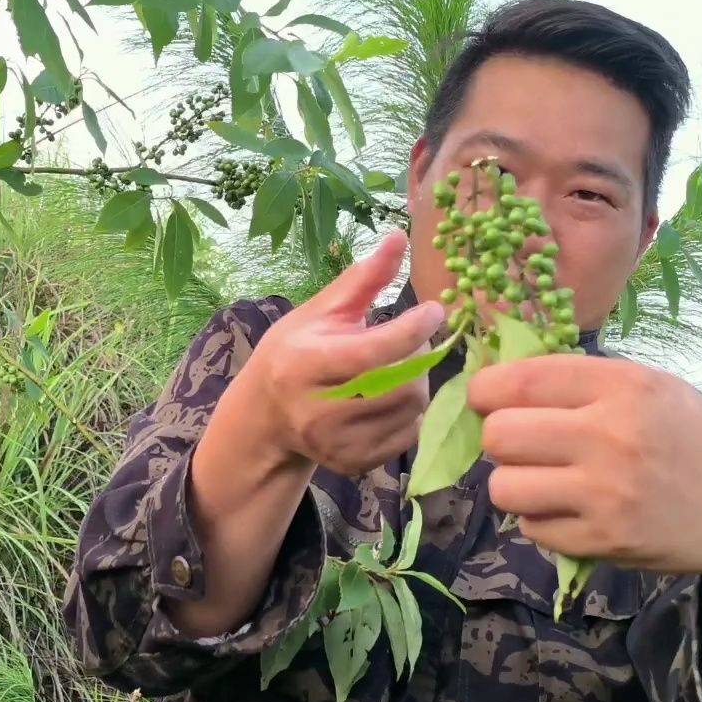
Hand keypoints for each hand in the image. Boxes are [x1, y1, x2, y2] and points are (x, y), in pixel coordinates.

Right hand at [234, 229, 445, 477]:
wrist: (266, 414)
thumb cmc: (294, 352)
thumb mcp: (320, 312)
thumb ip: (363, 279)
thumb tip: (399, 237)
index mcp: (307, 365)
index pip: (375, 351)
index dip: (414, 329)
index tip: (435, 310)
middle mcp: (319, 410)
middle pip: (402, 385)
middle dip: (419, 357)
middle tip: (414, 341)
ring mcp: (336, 443)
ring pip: (410, 412)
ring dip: (419, 383)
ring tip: (402, 367)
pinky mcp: (352, 463)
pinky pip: (407, 437)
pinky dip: (411, 414)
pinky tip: (393, 396)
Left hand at [467, 355, 701, 582]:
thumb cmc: (689, 437)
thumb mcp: (648, 387)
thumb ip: (579, 381)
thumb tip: (496, 383)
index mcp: (623, 385)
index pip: (520, 381)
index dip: (486, 390)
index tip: (487, 399)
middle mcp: (613, 435)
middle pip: (498, 436)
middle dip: (499, 440)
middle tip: (522, 445)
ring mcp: (608, 493)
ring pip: (503, 487)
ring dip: (514, 484)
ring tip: (543, 479)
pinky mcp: (606, 540)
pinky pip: (532, 528)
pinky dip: (541, 520)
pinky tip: (572, 509)